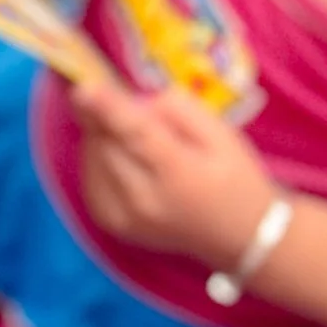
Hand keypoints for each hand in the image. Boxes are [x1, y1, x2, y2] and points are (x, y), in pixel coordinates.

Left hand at [73, 76, 277, 266]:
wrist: (241, 238)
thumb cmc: (234, 179)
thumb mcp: (223, 136)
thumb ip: (182, 111)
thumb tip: (139, 102)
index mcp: (180, 175)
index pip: (138, 135)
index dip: (109, 110)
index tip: (84, 88)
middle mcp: (146, 201)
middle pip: (108, 145)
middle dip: (107, 118)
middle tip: (128, 109)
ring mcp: (125, 217)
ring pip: (93, 159)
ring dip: (103, 137)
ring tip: (133, 139)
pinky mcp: (111, 223)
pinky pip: (89, 178)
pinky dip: (97, 160)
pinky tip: (122, 157)